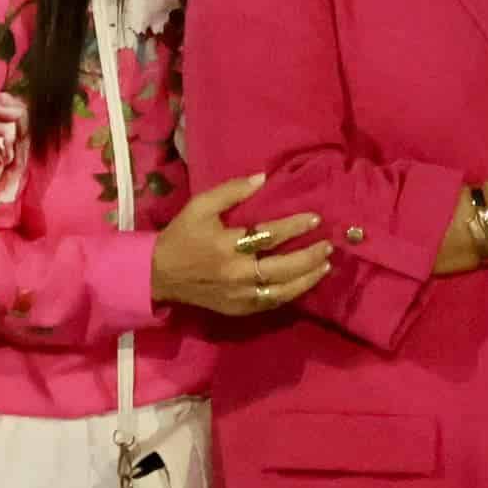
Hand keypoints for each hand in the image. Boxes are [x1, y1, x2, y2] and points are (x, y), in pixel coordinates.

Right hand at [153, 171, 336, 317]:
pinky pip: (271, 304)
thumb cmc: (182, 236)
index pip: (270, 235)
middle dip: (309, 257)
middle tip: (328, 246)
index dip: (295, 227)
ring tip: (325, 266)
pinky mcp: (237, 309)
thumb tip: (262, 178)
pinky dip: (291, 294)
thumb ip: (231, 191)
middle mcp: (235, 273)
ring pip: (281, 291)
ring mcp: (238, 295)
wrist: (159, 274)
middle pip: (282, 268)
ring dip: (307, 279)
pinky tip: (304, 283)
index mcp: (226, 245)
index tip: (315, 219)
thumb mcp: (200, 205)